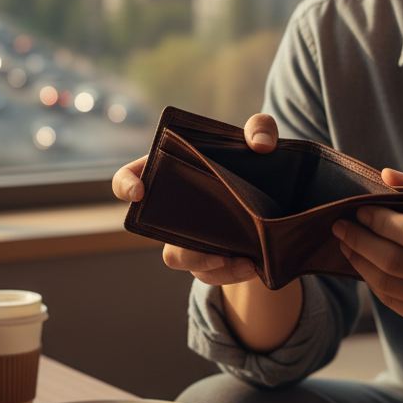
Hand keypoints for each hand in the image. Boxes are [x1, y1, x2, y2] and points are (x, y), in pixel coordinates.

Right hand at [110, 113, 279, 286]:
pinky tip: (253, 265)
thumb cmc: (253, 160)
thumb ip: (261, 129)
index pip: (130, 177)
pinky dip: (230, 274)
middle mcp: (172, 207)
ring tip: (241, 260)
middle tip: (213, 247)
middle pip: (154, 230)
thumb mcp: (260, 138)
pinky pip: (208, 274)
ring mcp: (188, 235)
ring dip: (206, 263)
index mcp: (170, 171)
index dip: (126, 185)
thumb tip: (260, 145)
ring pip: (181, 258)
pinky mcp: (209, 258)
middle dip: (181, 243)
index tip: (139, 192)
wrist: (277, 198)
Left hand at [331, 169, 402, 337]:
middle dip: (359, 241)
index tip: (360, 209)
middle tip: (340, 225)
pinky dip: (374, 282)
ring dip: (360, 262)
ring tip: (347, 243)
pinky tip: (366, 264)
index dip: (381, 221)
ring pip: (389, 286)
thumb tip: (385, 175)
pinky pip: (394, 303)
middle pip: (395, 262)